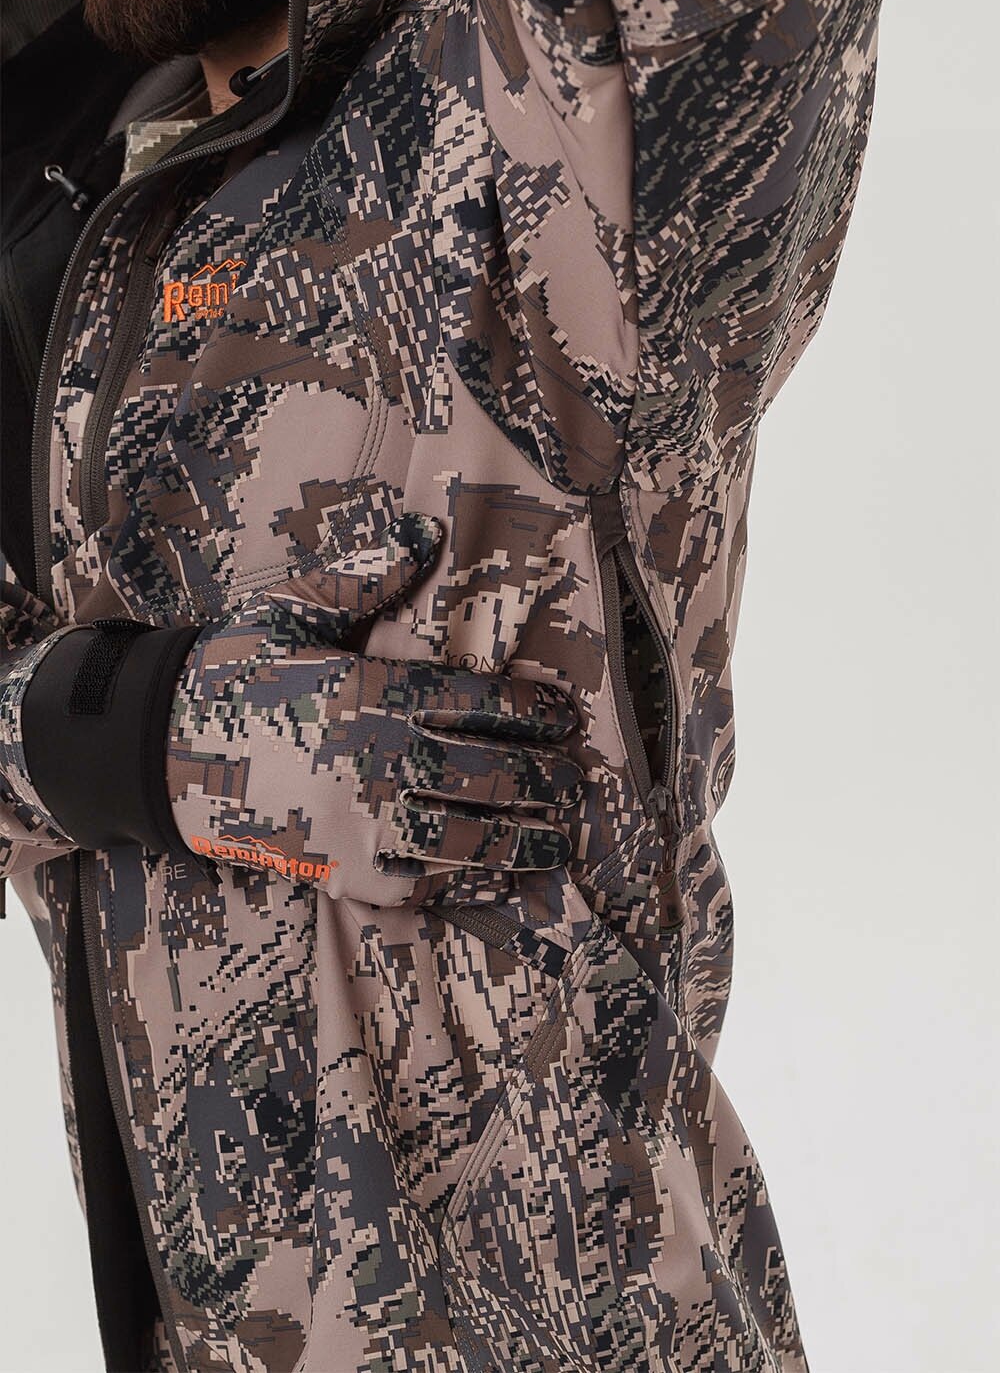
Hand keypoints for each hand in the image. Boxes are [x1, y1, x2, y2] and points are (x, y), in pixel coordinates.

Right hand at [167, 514, 583, 906]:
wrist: (157, 751)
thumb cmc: (231, 674)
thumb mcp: (288, 610)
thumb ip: (361, 576)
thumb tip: (425, 533)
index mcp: (370, 694)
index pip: (477, 703)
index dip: (532, 711)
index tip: (564, 717)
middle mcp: (375, 762)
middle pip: (488, 775)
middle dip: (543, 779)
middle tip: (575, 781)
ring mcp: (358, 823)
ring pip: (465, 837)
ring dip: (522, 839)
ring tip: (556, 838)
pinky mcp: (337, 870)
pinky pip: (417, 883)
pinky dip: (462, 882)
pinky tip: (491, 876)